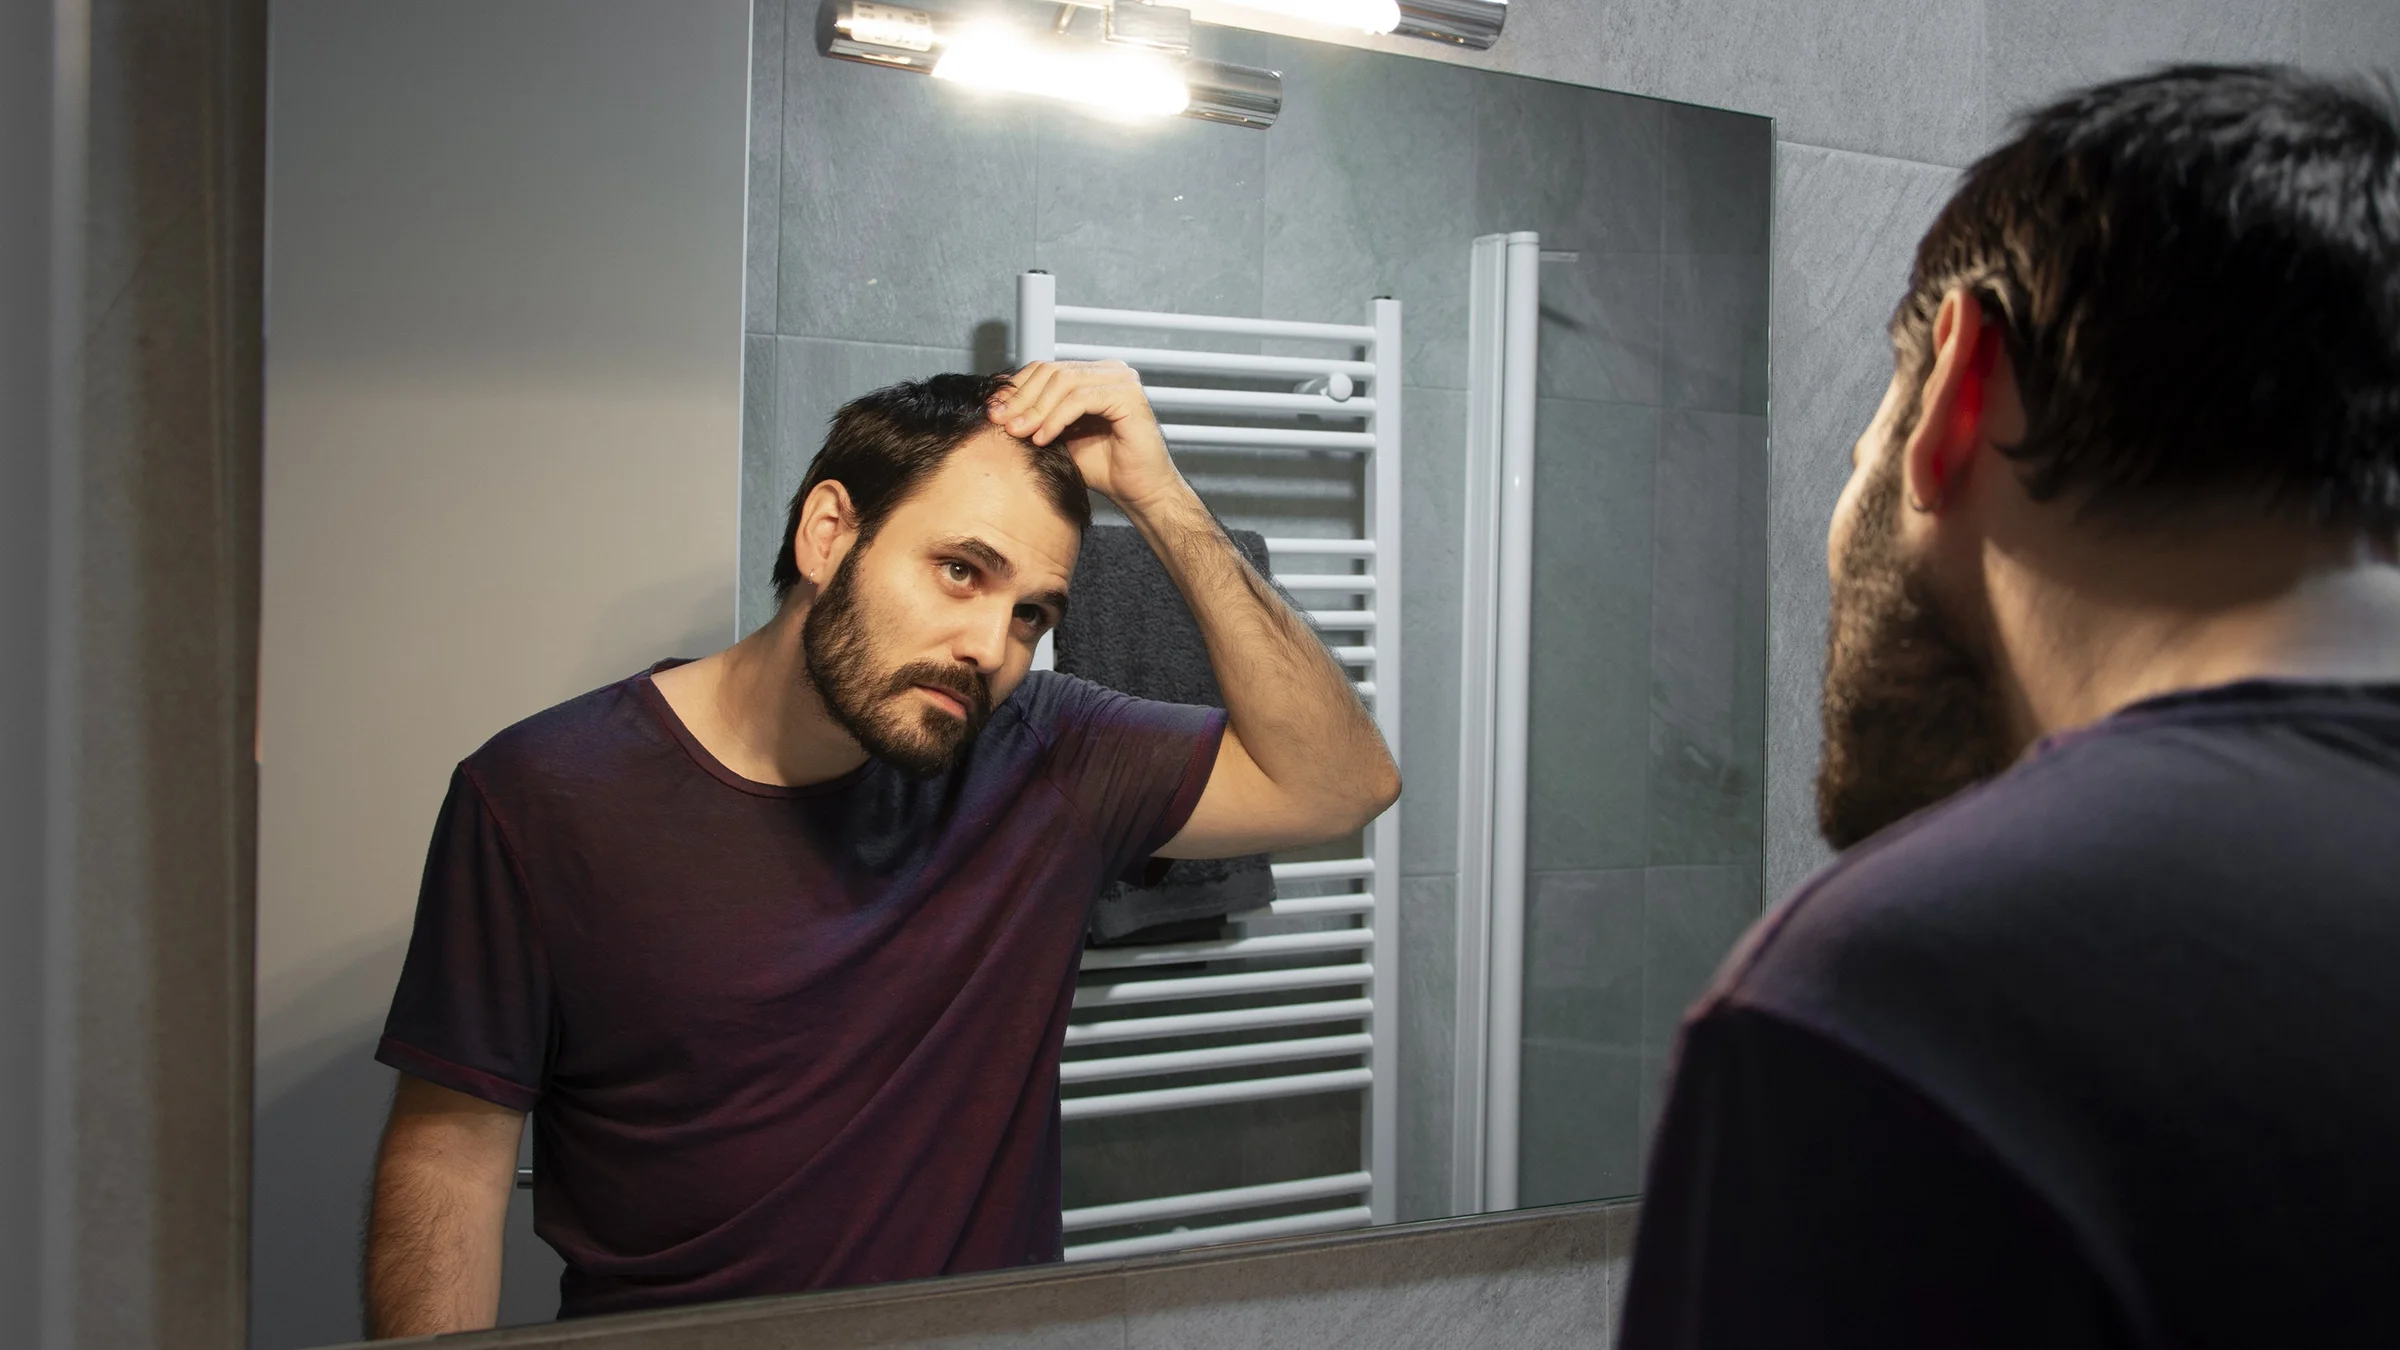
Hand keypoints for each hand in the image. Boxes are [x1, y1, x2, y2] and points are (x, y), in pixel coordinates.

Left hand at [989, 360, 1183, 509]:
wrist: (1138, 492)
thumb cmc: (1104, 468)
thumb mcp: (1059, 436)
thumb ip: (1036, 417)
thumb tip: (998, 405)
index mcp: (1093, 375)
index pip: (1045, 369)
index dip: (1016, 388)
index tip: (994, 412)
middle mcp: (1109, 371)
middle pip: (1051, 371)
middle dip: (1021, 398)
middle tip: (1001, 422)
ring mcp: (1121, 379)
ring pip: (1063, 381)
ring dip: (1036, 409)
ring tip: (1018, 433)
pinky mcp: (1128, 395)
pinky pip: (1080, 399)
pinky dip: (1056, 418)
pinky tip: (1043, 438)